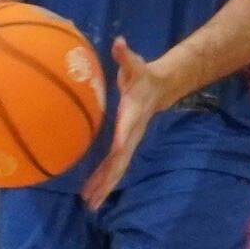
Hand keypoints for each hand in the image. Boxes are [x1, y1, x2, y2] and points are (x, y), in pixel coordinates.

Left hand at [80, 38, 170, 209]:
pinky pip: (112, 167)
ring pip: (117, 170)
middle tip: (92, 198)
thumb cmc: (143, 76)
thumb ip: (126, 56)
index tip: (114, 157)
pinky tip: (91, 194)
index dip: (121, 145)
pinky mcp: (123, 147)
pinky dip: (102, 182)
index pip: (127, 133)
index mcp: (133, 117)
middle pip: (120, 162)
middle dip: (107, 180)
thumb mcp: (135, 65)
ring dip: (103, 187)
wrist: (160, 88)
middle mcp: (131, 135)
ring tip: (89, 205)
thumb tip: (120, 43)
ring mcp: (128, 143)